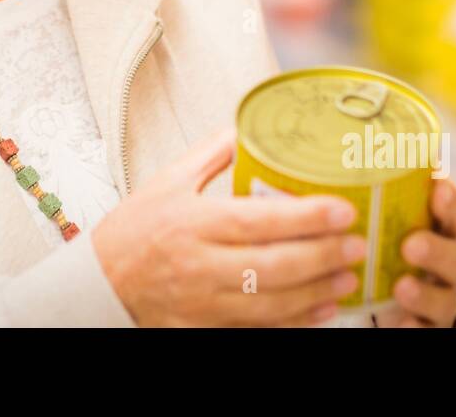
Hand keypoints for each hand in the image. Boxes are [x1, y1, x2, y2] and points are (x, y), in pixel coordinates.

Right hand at [91, 126, 365, 326]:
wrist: (97, 285)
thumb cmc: (133, 230)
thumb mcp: (166, 182)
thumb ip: (210, 155)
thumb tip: (248, 125)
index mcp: (192, 222)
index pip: (258, 220)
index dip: (305, 217)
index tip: (343, 210)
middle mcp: (198, 265)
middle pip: (272, 266)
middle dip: (322, 257)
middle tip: (358, 245)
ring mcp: (201, 303)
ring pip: (270, 304)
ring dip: (316, 292)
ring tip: (348, 278)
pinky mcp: (202, 330)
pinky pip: (255, 330)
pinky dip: (293, 323)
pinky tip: (320, 310)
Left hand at [379, 179, 455, 326]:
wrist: (396, 295)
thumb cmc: (386, 240)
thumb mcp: (384, 214)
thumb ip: (377, 189)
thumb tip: (342, 142)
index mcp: (437, 230)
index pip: (454, 214)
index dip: (450, 202)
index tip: (438, 188)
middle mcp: (446, 263)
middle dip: (437, 249)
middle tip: (411, 244)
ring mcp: (440, 296)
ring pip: (444, 296)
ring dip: (425, 292)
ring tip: (401, 287)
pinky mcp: (427, 323)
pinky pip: (427, 328)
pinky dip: (415, 326)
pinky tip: (400, 323)